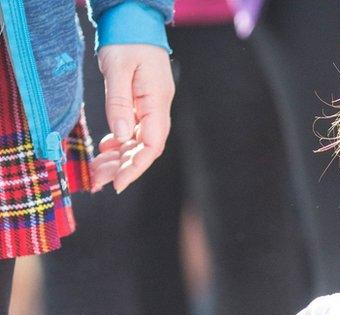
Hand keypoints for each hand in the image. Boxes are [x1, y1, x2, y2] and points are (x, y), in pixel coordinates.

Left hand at [91, 44, 174, 192]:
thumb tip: (120, 136)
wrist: (134, 21)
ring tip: (97, 173)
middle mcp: (157, 109)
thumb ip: (119, 103)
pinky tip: (105, 151)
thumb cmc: (128, 41)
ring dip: (118, 159)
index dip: (136, 166)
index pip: (152, 144)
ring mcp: (150, 107)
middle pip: (144, 148)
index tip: (118, 182)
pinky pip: (132, 130)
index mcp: (156, 102)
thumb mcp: (118, 69)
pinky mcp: (140, 103)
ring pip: (137, 142)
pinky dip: (118, 144)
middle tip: (98, 183)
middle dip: (123, 168)